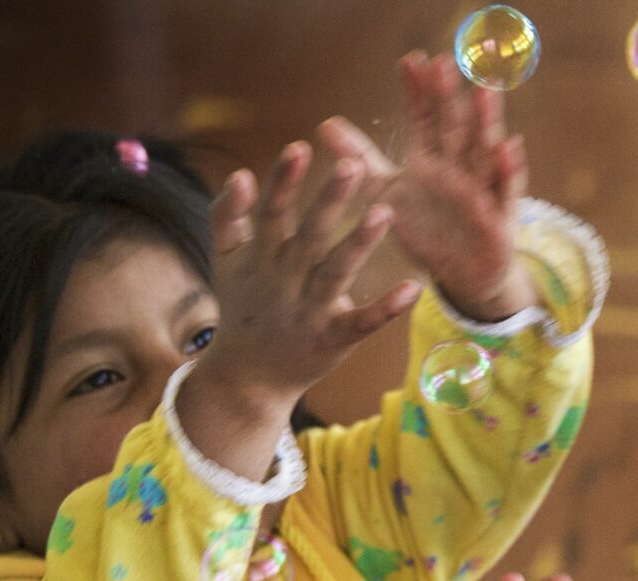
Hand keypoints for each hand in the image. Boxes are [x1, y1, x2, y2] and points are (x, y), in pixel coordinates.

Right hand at [199, 140, 420, 409]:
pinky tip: (412, 288)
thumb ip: (228, 215)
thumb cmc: (244, 307)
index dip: (284, 180)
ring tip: (385, 212)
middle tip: (353, 165)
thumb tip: (241, 174)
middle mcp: (285, 280)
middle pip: (308, 235)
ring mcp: (310, 310)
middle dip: (328, 200)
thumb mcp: (225, 260)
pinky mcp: (334, 339)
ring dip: (358, 243)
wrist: (247, 377)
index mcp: (263, 256)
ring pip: (335, 273)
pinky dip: (385, 308)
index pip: (273, 211)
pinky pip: (363, 322)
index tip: (299, 147)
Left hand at [317, 50, 534, 322]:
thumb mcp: (387, 194)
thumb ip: (361, 160)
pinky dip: (509, 171)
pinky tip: (509, 148)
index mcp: (431, 160)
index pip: (425, 118)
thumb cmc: (428, 230)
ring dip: (486, 122)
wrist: (462, 275)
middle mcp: (458, 168)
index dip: (419, 92)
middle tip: (444, 62)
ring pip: (484, 151)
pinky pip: (506, 191)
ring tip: (484, 91)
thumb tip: (324, 124)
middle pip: (454, 127)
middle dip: (450, 98)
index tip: (411, 61)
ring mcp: (481, 189)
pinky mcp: (499, 216)